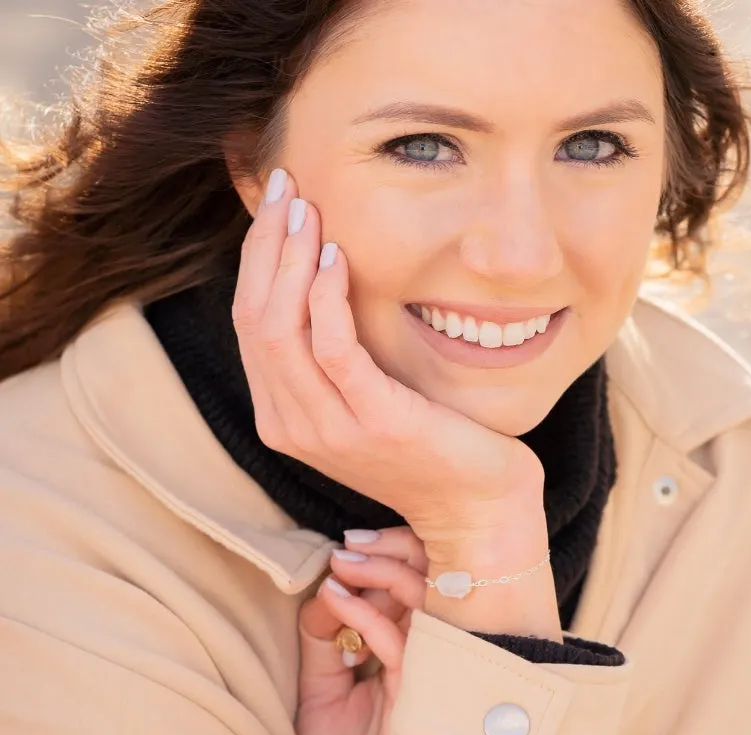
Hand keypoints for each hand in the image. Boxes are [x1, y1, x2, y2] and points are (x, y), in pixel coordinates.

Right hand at [231, 169, 542, 547]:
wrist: (477, 506)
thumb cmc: (431, 444)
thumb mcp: (365, 399)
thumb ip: (332, 357)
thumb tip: (318, 281)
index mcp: (285, 417)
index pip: (249, 324)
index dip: (257, 259)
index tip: (279, 204)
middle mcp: (294, 426)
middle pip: (254, 319)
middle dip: (266, 246)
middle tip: (290, 187)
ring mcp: (330, 429)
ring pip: (281, 328)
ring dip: (291, 259)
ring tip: (311, 209)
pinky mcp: (374, 422)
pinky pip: (333, 348)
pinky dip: (327, 297)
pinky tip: (338, 257)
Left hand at [296, 527, 427, 734]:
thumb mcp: (321, 699)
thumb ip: (326, 645)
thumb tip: (328, 591)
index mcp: (412, 662)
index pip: (420, 592)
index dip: (390, 560)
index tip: (347, 547)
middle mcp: (430, 667)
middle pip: (435, 589)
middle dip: (398, 553)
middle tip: (353, 541)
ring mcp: (430, 684)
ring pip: (427, 608)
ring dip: (384, 573)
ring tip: (344, 559)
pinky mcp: (422, 705)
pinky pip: (401, 645)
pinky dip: (367, 616)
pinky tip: (337, 599)